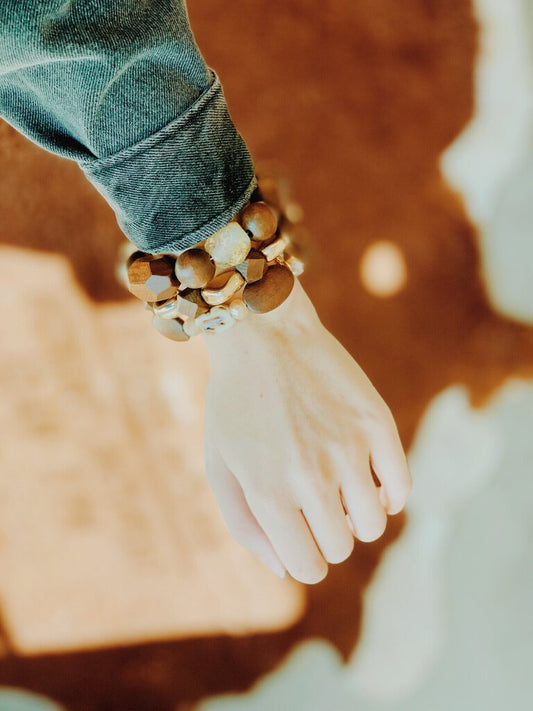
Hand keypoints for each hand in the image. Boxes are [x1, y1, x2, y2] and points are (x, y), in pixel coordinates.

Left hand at [203, 278, 411, 583]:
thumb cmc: (236, 406)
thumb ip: (246, 527)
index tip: (301, 541)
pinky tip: (368, 476)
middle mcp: (311, 476)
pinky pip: (402, 487)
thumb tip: (286, 570)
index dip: (306, 561)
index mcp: (267, 493)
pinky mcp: (376, 422)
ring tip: (339, 488)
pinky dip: (389, 492)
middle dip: (327, 535)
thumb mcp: (221, 467)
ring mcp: (348, 447)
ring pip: (375, 524)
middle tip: (313, 503)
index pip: (307, 567)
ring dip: (358, 516)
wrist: (264, 335)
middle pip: (342, 547)